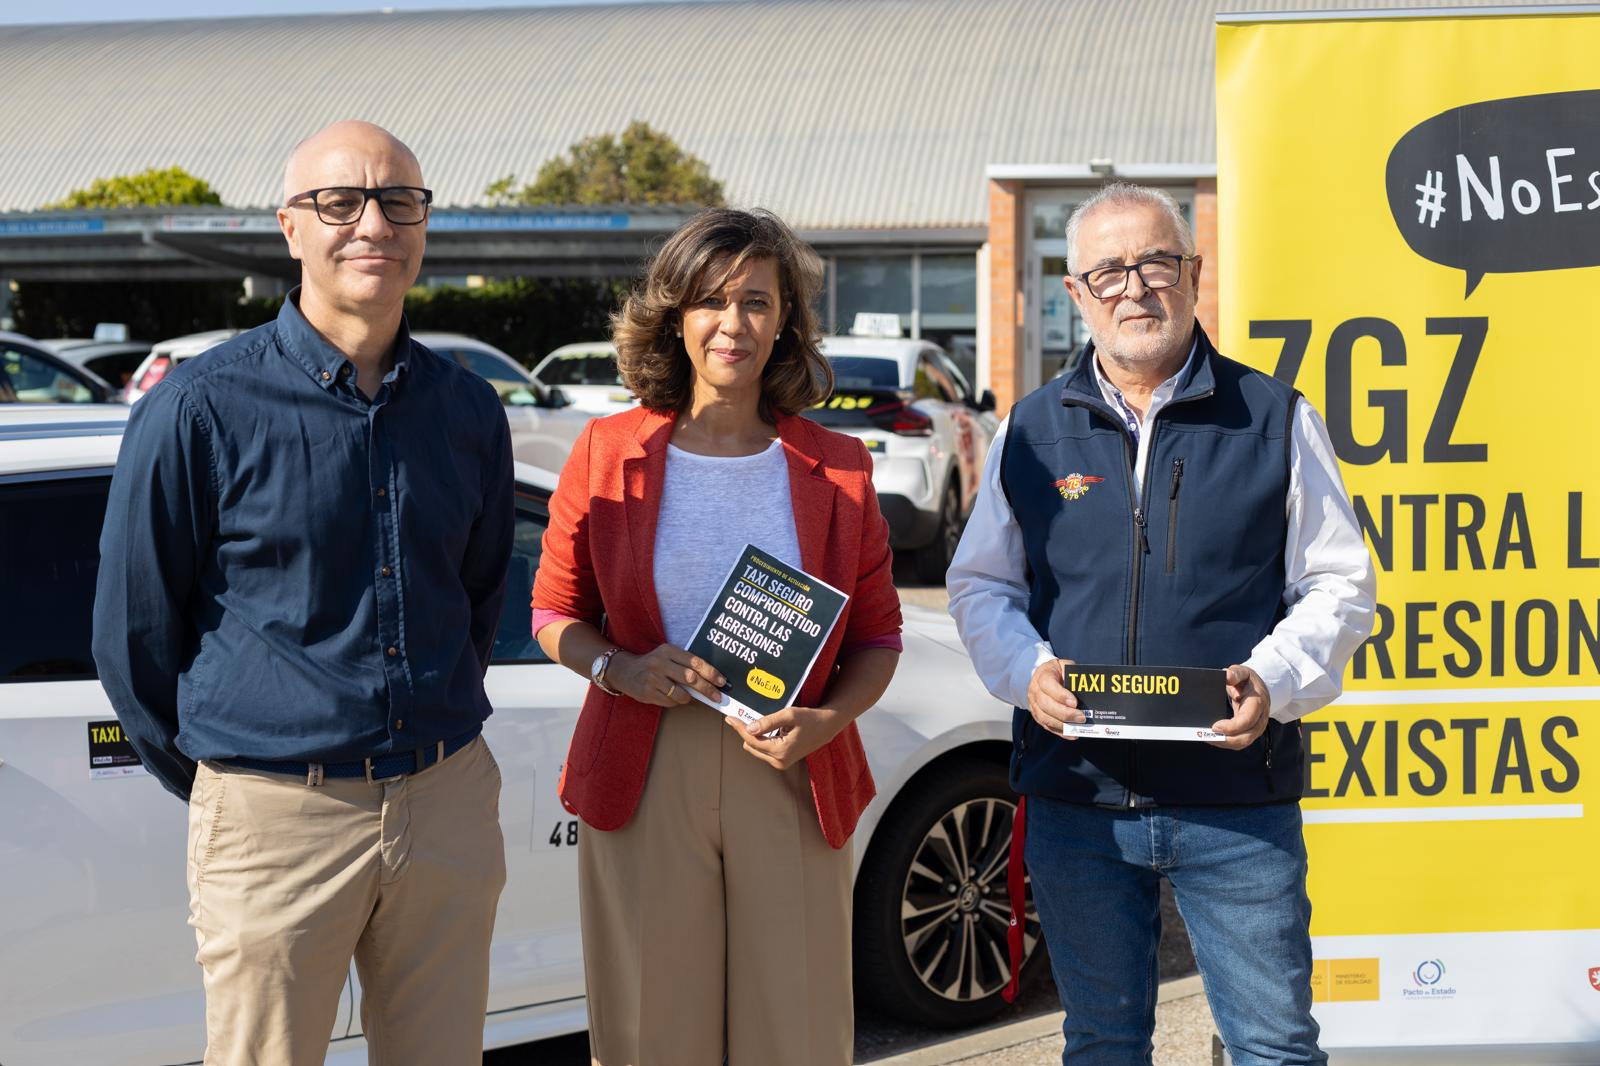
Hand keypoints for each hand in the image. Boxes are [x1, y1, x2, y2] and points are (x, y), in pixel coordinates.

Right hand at [607, 644, 724, 706]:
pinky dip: (676, 702)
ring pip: (681, 694)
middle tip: (717, 697)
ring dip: (689, 698)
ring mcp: (652, 679)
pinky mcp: (647, 693)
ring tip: (688, 696)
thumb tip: (711, 680)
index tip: (722, 681)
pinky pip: (670, 702)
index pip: (695, 662)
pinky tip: (672, 697)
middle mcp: (660, 663)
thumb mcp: (667, 656)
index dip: (711, 672)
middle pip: (690, 678)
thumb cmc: (653, 663)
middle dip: (707, 689)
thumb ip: (685, 664)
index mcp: (668, 650)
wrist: (625, 670)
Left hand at [726, 705, 846, 770]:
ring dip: (754, 735)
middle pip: (751, 745)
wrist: (827, 726)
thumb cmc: (810, 719)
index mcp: (780, 751)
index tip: (729, 718)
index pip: (752, 739)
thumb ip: (768, 722)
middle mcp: (779, 761)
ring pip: (756, 748)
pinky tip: (765, 728)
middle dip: (746, 731)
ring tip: (757, 721)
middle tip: (741, 716)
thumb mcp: (789, 715)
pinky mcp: (782, 761)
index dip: (740, 727)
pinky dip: (762, 738)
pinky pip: (764, 749)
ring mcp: (780, 763)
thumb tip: (749, 728)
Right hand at [1028, 658, 1082, 738]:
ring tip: (1079, 725)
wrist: (1041, 676)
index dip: (1060, 695)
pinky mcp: (1037, 715)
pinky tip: (1072, 734)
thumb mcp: (1064, 665)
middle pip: (1046, 705)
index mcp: (1042, 676)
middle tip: (1082, 717)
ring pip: (1045, 718)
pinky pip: (1047, 726)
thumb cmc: (1057, 672)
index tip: (1075, 702)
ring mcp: (1034, 705)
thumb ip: (1072, 673)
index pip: (1048, 685)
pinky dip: (1060, 732)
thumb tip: (1084, 686)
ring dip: (1063, 724)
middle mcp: (1034, 691)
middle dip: (1065, 713)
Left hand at [1209, 665, 1270, 750]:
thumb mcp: (1243, 672)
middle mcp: (1260, 719)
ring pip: (1242, 743)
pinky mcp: (1250, 732)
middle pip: (1245, 737)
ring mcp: (1256, 728)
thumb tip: (1227, 676)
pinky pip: (1239, 742)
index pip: (1247, 720)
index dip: (1231, 727)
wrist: (1259, 689)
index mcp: (1258, 703)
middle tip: (1208, 735)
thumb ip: (1236, 673)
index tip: (1215, 726)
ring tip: (1207, 737)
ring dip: (1224, 743)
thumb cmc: (1249, 681)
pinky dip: (1226, 742)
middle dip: (1226, 740)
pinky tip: (1214, 737)